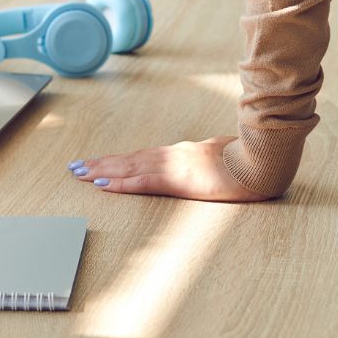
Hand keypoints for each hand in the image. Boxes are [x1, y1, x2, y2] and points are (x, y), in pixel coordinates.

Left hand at [67, 136, 271, 201]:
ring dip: (103, 171)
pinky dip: (121, 182)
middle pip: (129, 159)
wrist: (262, 161)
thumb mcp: (224, 159)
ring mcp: (175, 166)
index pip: (143, 156)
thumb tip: (208, 160)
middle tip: (75, 167)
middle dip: (101, 163)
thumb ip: (210, 159)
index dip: (119, 159)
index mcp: (183, 153)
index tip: (97, 162)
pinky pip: (144, 181)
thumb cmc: (248, 161)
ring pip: (130, 167)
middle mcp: (173, 156)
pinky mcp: (179, 180)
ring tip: (80, 174)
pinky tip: (104, 184)